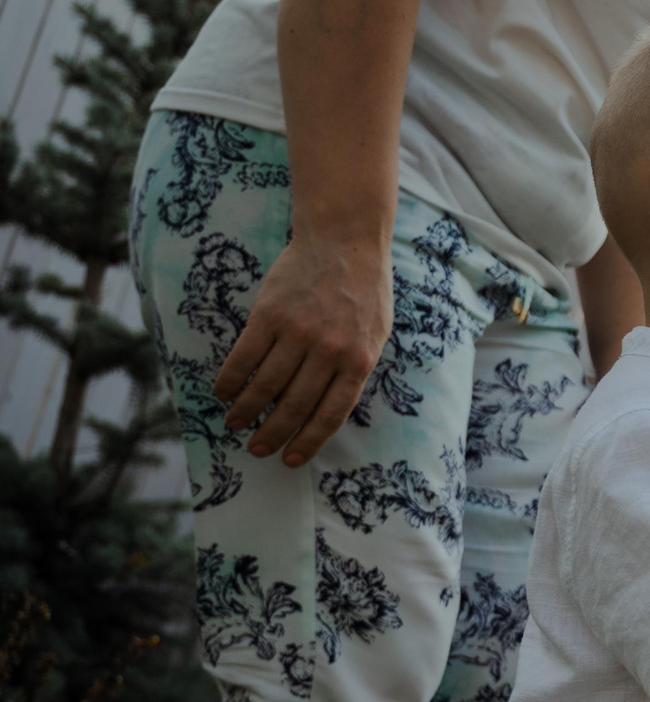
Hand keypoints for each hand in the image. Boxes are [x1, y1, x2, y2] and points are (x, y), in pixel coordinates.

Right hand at [212, 234, 393, 467]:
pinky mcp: (269, 315)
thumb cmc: (364, 292)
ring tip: (235, 424)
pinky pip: (243, 357)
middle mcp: (329, 350)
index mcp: (359, 360)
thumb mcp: (376, 334)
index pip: (331, 413)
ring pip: (265, 386)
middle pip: (294, 405)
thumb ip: (354, 369)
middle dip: (273, 434)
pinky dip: (229, 380)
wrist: (344, 242)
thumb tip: (327, 408)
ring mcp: (297, 332)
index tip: (290, 460)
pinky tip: (222, 393)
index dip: (308, 441)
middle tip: (257, 450)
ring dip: (246, 411)